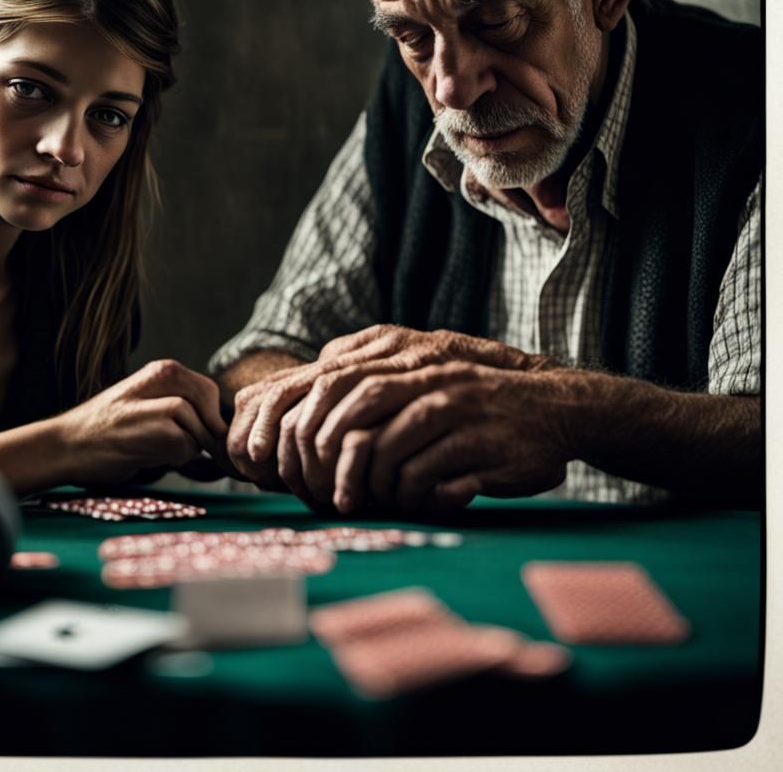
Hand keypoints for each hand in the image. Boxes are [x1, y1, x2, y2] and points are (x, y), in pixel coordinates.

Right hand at [59, 359, 228, 486]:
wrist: (65, 445)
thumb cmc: (106, 430)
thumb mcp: (143, 403)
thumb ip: (179, 406)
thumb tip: (217, 429)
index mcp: (160, 370)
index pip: (208, 389)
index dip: (210, 416)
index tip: (199, 434)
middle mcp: (162, 378)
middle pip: (208, 403)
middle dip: (204, 429)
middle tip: (181, 446)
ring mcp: (159, 402)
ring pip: (199, 428)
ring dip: (185, 447)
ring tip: (154, 450)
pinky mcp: (155, 429)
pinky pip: (185, 448)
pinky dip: (173, 459)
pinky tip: (147, 457)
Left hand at [321, 362, 572, 515]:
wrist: (558, 410)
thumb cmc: (480, 405)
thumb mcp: (434, 380)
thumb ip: (385, 389)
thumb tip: (322, 415)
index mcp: (417, 366)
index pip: (350, 385)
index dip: (321, 423)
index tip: (310, 460)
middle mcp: (436, 386)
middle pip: (366, 418)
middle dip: (343, 463)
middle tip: (340, 497)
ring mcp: (462, 418)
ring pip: (397, 455)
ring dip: (382, 487)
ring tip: (387, 501)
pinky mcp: (487, 452)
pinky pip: (435, 481)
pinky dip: (419, 498)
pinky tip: (425, 502)